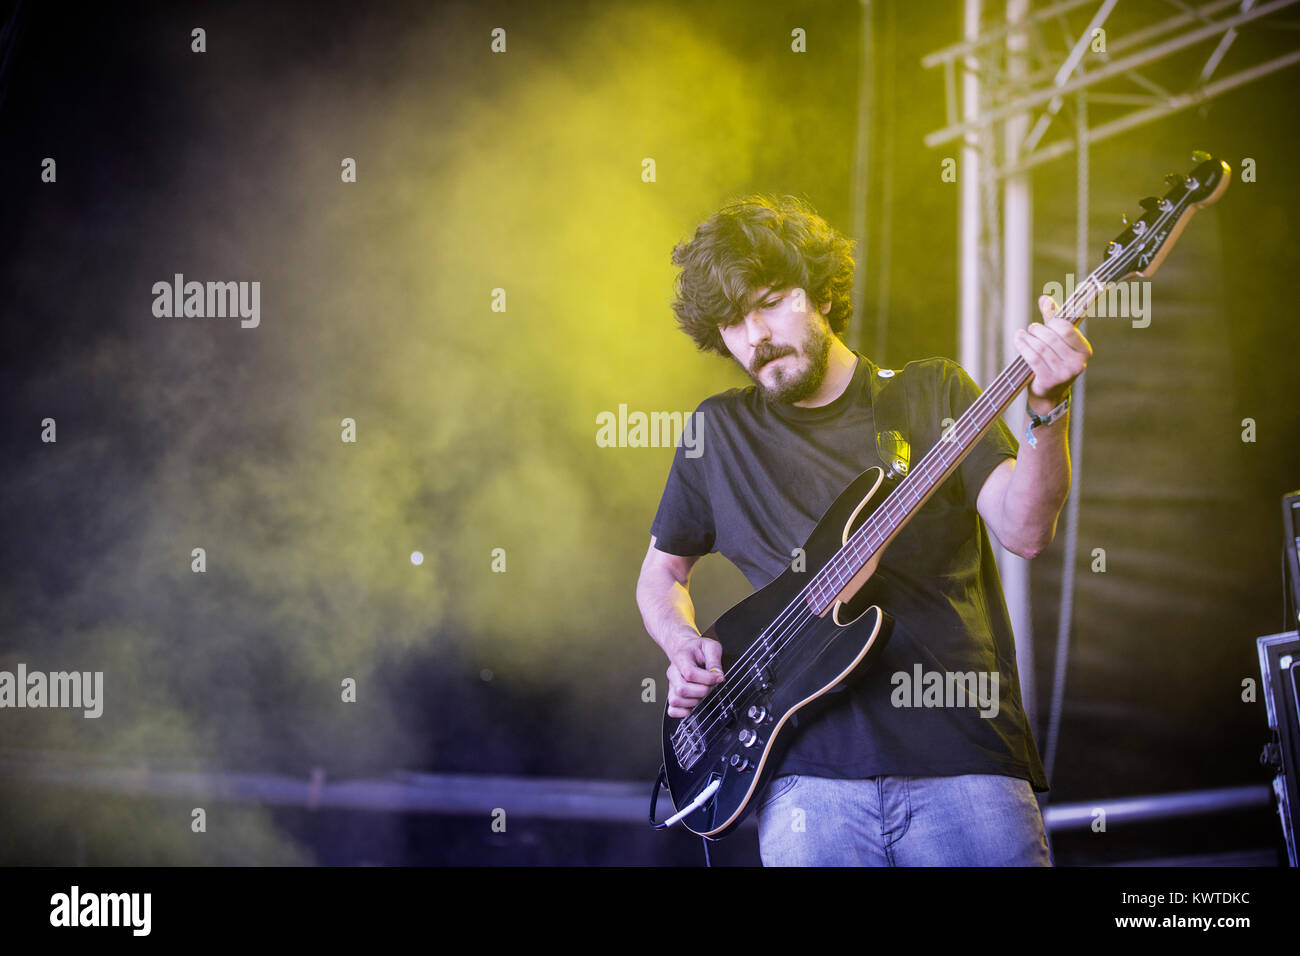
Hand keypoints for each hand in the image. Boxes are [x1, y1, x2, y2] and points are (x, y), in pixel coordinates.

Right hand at [665, 630, 724, 718]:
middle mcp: (673, 673)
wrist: (684, 649)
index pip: (690, 673)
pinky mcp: (672, 695)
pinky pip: (672, 710)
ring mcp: (671, 685)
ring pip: (676, 700)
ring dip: (694, 701)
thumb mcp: (710, 646)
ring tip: (702, 692)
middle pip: (682, 689)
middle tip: (711, 685)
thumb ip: (714, 659)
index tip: (719, 677)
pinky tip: (693, 705)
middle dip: (702, 691)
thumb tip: (718, 675)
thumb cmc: (697, 649)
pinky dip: (683, 712)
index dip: (707, 679)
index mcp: (681, 659)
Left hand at [1015, 296, 1092, 411]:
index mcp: (1085, 351)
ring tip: (1022, 334)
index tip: (1045, 321)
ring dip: (1028, 338)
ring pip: (1040, 348)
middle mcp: (1077, 363)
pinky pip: (1033, 358)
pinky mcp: (1049, 380)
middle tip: (1031, 329)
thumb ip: (1053, 319)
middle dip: (1038, 330)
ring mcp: (1064, 374)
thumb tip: (1045, 298)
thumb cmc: (1054, 361)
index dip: (1053, 321)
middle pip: (1051, 338)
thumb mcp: (1058, 341)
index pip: (1066, 329)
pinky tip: (1018, 340)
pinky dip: (1023, 346)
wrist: (1050, 393)